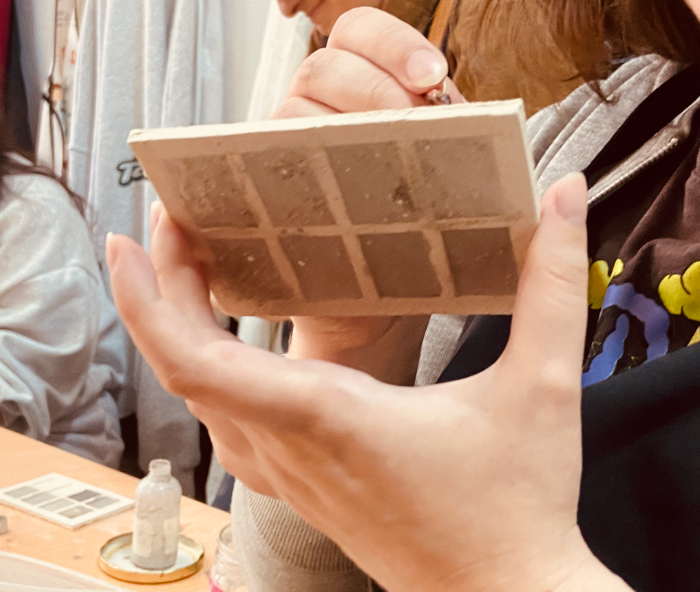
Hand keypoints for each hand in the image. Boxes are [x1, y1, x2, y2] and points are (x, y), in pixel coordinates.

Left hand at [108, 174, 630, 591]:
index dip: (150, 299)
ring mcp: (288, 474)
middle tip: (165, 222)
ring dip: (175, 328)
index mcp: (327, 416)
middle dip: (158, 289)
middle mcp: (290, 447)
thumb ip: (552, 283)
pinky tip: (218, 344)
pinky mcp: (300, 487)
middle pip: (182, 367)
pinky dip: (201, 373)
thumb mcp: (543, 386)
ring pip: (198, 398)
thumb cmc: (519, 506)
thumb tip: (567, 193)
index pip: (199, 361)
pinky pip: (224, 424)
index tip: (132, 238)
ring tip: (186, 264)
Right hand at [277, 6, 461, 375]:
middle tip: (413, 123)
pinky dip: (300, 175)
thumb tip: (564, 188)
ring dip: (341, 127)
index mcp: (367, 87)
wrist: (388, 304)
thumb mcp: (459, 185)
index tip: (433, 76)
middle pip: (322, 62)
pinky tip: (340, 197)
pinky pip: (266, 167)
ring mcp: (291, 149)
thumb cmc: (423, 234)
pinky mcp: (272, 194)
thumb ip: (486, 165)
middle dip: (372, 86)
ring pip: (291, 110)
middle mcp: (320, 108)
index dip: (392, 41)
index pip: (360, 31)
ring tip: (384, 168)